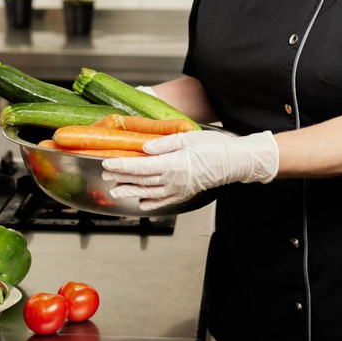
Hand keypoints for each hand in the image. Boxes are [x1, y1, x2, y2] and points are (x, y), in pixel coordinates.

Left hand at [101, 130, 278, 210]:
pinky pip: (163, 201)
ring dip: (130, 191)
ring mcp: (178, 190)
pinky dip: (150, 202)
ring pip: (148, 193)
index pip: (140, 167)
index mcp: (172, 164)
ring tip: (116, 190)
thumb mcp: (188, 137)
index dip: (121, 165)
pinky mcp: (184, 194)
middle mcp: (173, 180)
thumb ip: (163, 143)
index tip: (107, 162)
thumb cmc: (214, 147)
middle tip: (105, 174)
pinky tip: (140, 202)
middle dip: (121, 177)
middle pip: (140, 180)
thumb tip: (145, 147)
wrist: (235, 162)